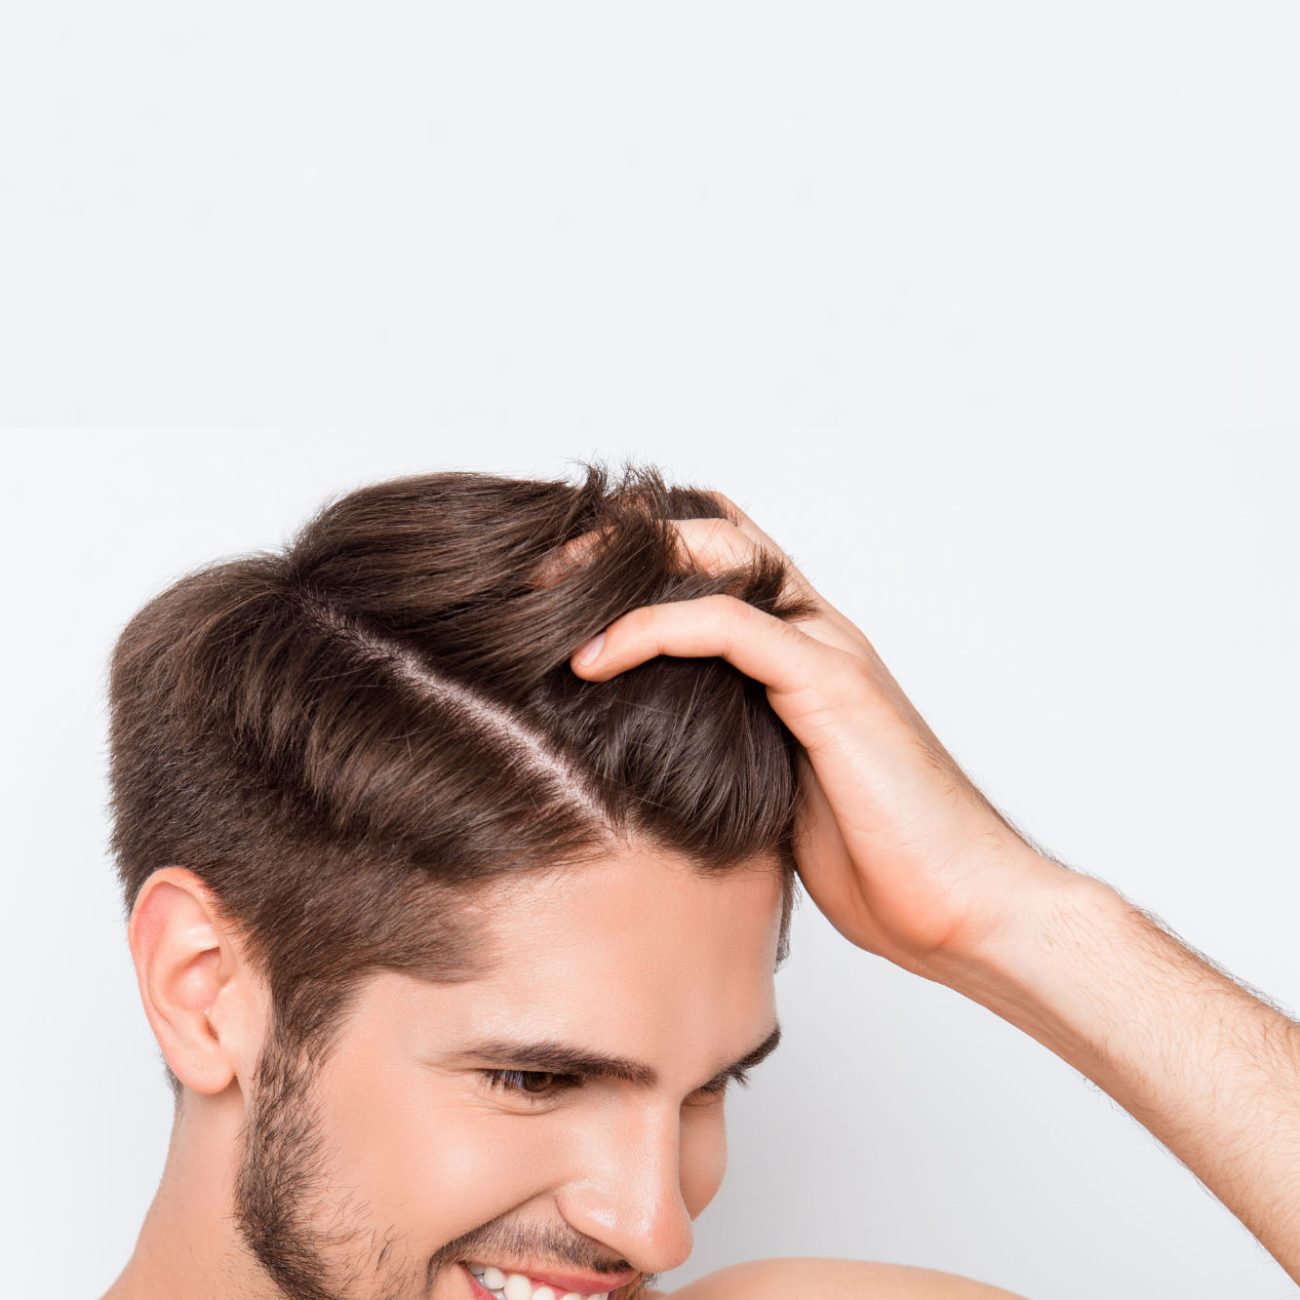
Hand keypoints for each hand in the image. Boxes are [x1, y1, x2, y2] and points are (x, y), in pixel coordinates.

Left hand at [549, 493, 1078, 979]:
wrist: (961, 905)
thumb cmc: (877, 861)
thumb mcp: (773, 790)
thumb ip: (728, 747)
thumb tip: (647, 754)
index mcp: (802, 653)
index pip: (721, 563)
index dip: (643, 554)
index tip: (559, 584)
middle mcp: (818, 633)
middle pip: (714, 534)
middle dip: (622, 537)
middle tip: (537, 570)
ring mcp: (829, 650)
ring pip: (722, 556)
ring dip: (625, 563)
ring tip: (544, 590)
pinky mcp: (832, 685)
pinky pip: (732, 625)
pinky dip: (654, 629)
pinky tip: (594, 658)